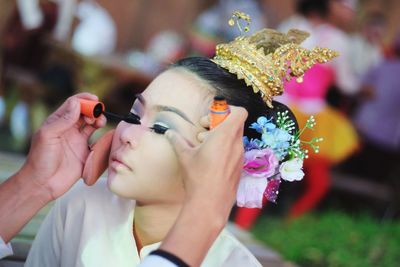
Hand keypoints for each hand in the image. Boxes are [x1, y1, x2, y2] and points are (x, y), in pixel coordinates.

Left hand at [20, 93, 105, 199]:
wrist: (43, 184)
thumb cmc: (40, 159)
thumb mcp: (48, 135)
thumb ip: (63, 119)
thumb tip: (76, 103)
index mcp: (58, 122)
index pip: (73, 105)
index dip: (84, 100)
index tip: (95, 99)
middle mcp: (69, 130)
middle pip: (85, 113)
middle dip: (94, 110)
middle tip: (97, 114)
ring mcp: (78, 141)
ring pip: (93, 125)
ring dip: (99, 121)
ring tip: (100, 123)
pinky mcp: (86, 153)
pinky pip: (98, 142)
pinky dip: (103, 137)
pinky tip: (104, 136)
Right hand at [165, 105, 247, 222]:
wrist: (210, 204)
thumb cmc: (197, 177)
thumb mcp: (184, 156)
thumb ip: (177, 141)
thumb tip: (169, 132)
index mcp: (225, 135)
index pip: (240, 112)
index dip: (227, 110)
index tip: (210, 120)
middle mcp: (236, 144)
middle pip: (236, 123)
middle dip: (220, 124)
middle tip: (204, 133)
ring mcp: (240, 157)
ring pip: (235, 138)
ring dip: (221, 137)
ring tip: (205, 147)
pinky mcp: (239, 168)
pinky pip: (235, 151)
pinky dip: (225, 150)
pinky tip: (210, 161)